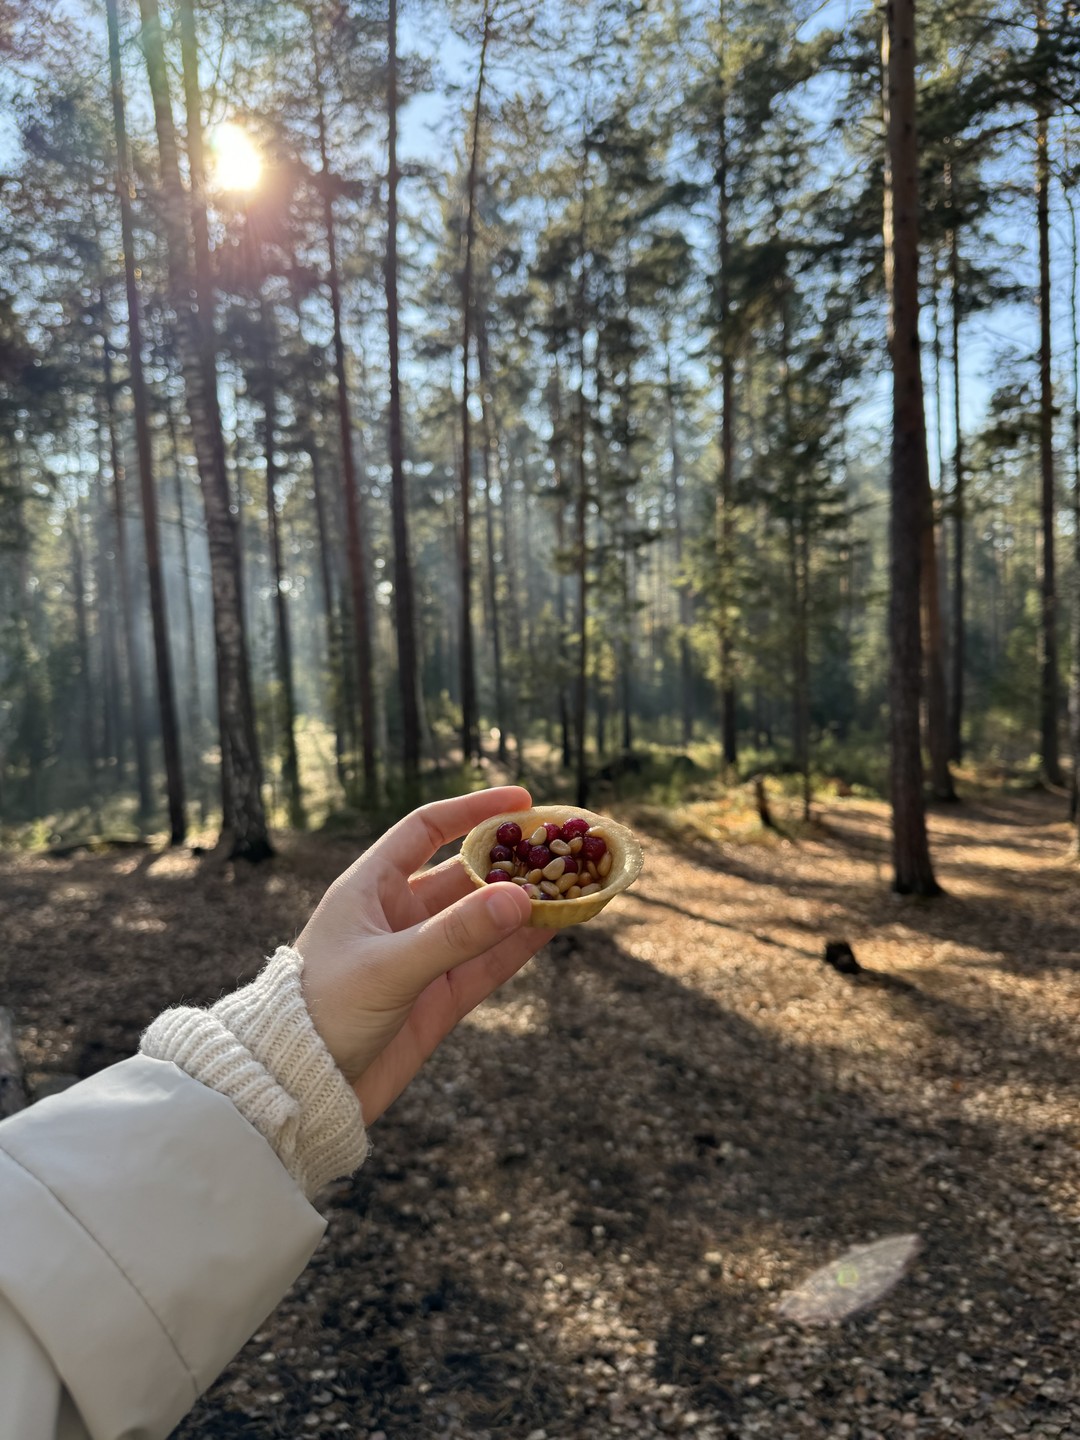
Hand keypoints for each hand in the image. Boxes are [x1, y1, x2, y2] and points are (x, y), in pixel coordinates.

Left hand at [295, 787, 553, 1123]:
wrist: (296, 1091)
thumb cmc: (320, 1013)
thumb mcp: (388, 968)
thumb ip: (454, 935)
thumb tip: (520, 898)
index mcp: (369, 888)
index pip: (426, 829)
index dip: (473, 811)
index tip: (522, 802)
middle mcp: (398, 915)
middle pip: (465, 874)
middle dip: (512, 862)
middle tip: (562, 847)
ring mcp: (421, 957)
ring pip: (483, 921)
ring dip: (523, 904)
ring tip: (575, 883)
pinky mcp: (437, 1000)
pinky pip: (487, 963)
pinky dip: (520, 946)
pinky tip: (557, 925)